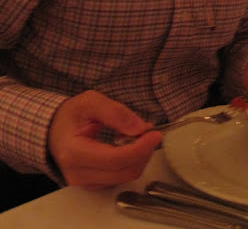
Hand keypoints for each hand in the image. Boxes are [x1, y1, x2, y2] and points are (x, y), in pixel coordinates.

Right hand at [48, 90, 162, 187]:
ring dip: (139, 157)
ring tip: (139, 136)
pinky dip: (131, 162)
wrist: (52, 130)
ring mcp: (85, 184)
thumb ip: (115, 112)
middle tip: (149, 132)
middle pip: (124, 171)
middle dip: (143, 152)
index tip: (155, 134)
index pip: (115, 159)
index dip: (139, 148)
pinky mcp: (92, 185)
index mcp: (74, 153)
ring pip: (125, 177)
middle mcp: (78, 175)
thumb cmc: (70, 115)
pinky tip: (130, 147)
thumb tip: (140, 129)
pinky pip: (120, 178)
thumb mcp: (90, 102)